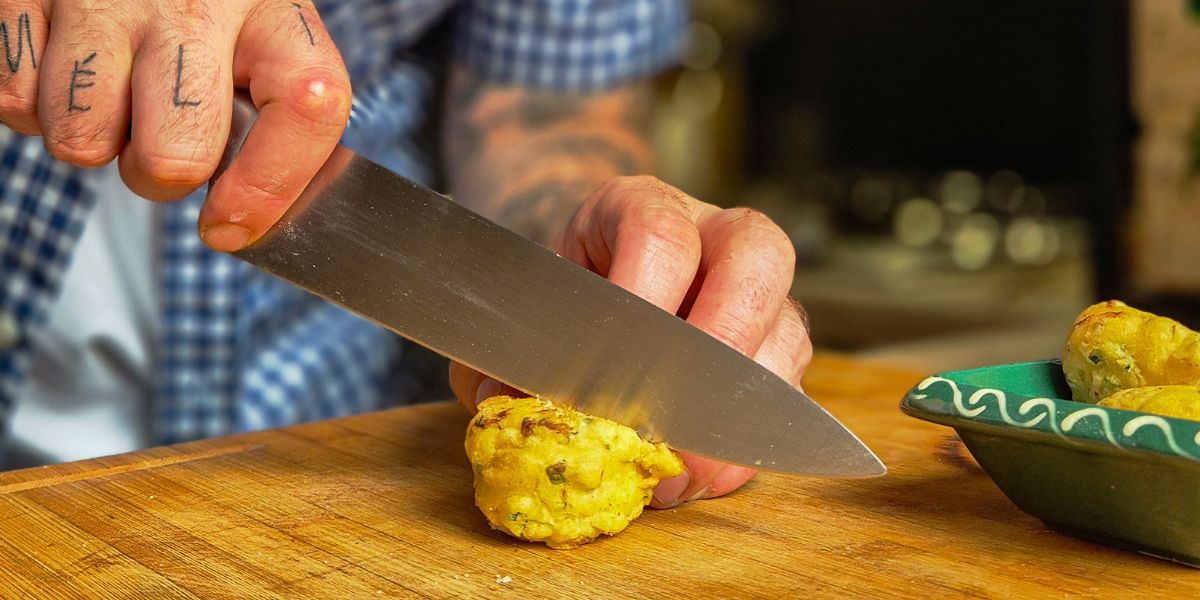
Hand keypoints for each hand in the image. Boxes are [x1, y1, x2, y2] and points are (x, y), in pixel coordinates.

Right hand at [0, 0, 349, 250]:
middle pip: (175, 155)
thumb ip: (273, 118)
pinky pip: (17, 103)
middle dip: (160, 176)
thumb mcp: (261, 39)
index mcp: (273, 14)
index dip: (270, 185)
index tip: (231, 223)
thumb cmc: (204, 6)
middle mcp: (194, 1)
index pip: (306, 105)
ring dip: (93, 141)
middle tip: (162, 142)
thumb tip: (240, 219)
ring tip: (115, 98)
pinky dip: (35, 109)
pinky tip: (68, 73)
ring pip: (83, 139)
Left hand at [450, 176, 811, 507]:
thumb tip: (517, 411)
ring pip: (785, 331)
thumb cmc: (558, 302)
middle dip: (722, 338)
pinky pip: (782, 396)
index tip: (615, 359)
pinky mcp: (772, 351)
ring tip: (681, 465)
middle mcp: (714, 236)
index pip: (661, 231)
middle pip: (757, 255)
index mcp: (642, 208)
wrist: (585, 299)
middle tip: (675, 409)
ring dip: (736, 409)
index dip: (643, 294)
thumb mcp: (521, 313)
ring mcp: (756, 293)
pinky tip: (704, 475)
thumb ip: (507, 358)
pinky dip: (744, 445)